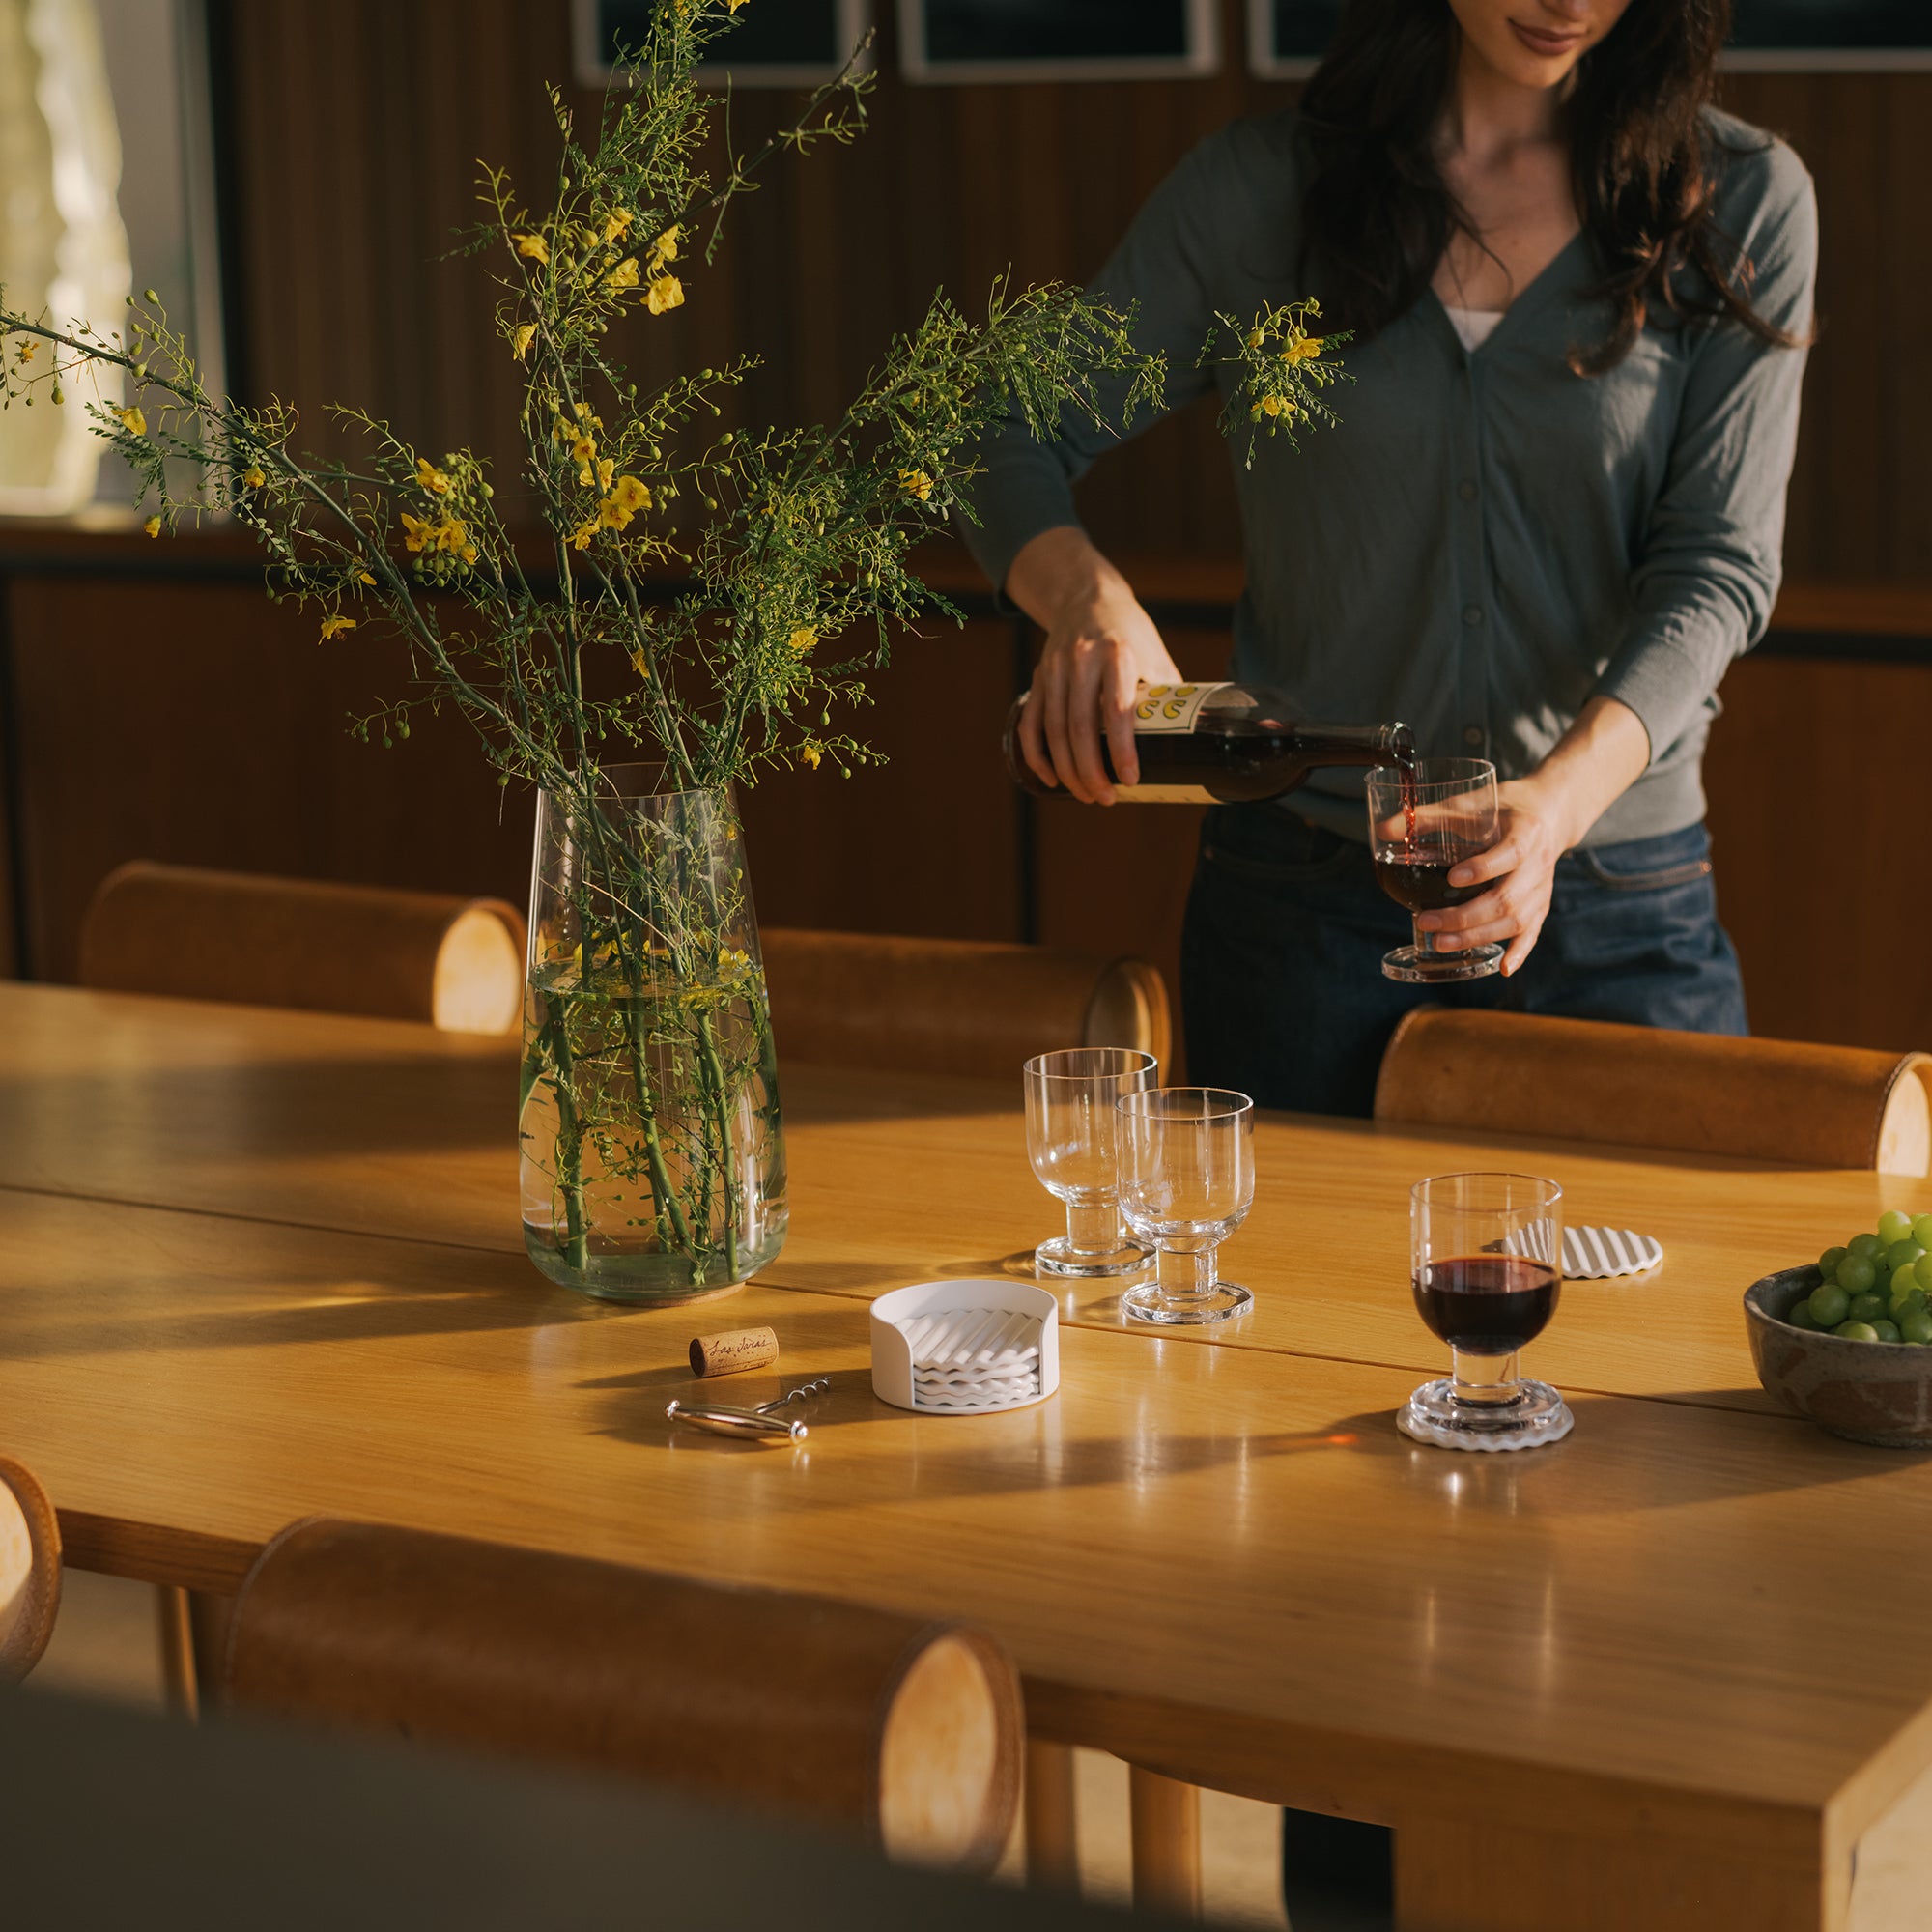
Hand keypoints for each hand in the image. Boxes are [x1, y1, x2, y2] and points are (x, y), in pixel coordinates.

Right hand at [1004, 526, 1179, 803]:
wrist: (1087, 599)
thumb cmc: (1130, 633)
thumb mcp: (1155, 656)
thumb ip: (1168, 695)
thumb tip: (1196, 739)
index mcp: (1118, 655)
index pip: (1117, 710)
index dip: (1122, 750)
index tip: (1130, 779)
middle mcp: (1082, 661)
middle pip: (1079, 727)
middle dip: (1091, 771)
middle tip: (1106, 798)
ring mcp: (1055, 670)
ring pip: (1053, 730)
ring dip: (1068, 770)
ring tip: (1087, 795)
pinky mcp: (1038, 678)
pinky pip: (1031, 722)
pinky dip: (1037, 755)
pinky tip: (1051, 778)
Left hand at [1416, 780, 1569, 976]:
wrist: (1550, 814)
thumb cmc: (1503, 808)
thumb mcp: (1470, 804)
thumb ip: (1428, 817)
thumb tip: (1382, 829)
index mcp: (1526, 833)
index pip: (1510, 854)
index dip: (1484, 868)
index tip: (1452, 877)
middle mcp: (1539, 865)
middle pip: (1506, 899)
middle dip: (1464, 916)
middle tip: (1425, 921)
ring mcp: (1541, 889)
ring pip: (1516, 921)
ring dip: (1477, 936)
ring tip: (1439, 943)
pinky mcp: (1541, 905)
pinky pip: (1533, 932)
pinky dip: (1520, 952)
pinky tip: (1502, 968)